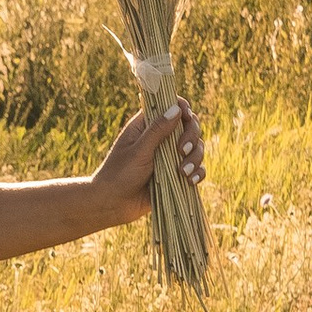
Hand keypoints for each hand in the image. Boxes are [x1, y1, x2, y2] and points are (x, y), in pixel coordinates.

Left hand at [91, 100, 204, 225]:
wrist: (114, 204)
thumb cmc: (119, 174)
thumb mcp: (138, 150)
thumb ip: (157, 130)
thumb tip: (177, 108)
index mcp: (147, 126)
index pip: (170, 107)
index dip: (181, 107)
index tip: (186, 116)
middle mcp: (161, 138)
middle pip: (189, 126)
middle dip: (191, 136)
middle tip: (181, 151)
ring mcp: (171, 156)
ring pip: (196, 147)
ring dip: (195, 157)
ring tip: (183, 172)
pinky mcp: (177, 173)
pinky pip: (197, 168)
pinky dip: (198, 172)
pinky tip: (190, 181)